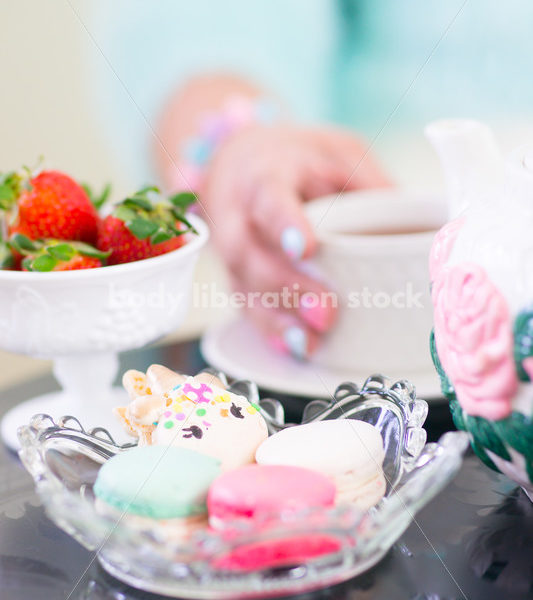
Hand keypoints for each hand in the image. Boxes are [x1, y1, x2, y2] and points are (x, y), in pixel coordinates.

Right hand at [201, 124, 390, 358]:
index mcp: (266, 175)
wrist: (243, 161)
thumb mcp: (337, 152)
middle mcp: (240, 215)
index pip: (268, 197)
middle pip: (248, 254)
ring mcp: (234, 249)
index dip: (284, 223)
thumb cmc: (298, 159)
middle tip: (327, 313)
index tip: (306, 248)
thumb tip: (415, 230)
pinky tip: (294, 347)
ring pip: (243, 287)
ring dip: (275, 319)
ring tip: (310, 343)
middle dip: (285, 287)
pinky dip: (269, 330)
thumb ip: (369, 184)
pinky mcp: (239, 275)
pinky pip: (246, 306)